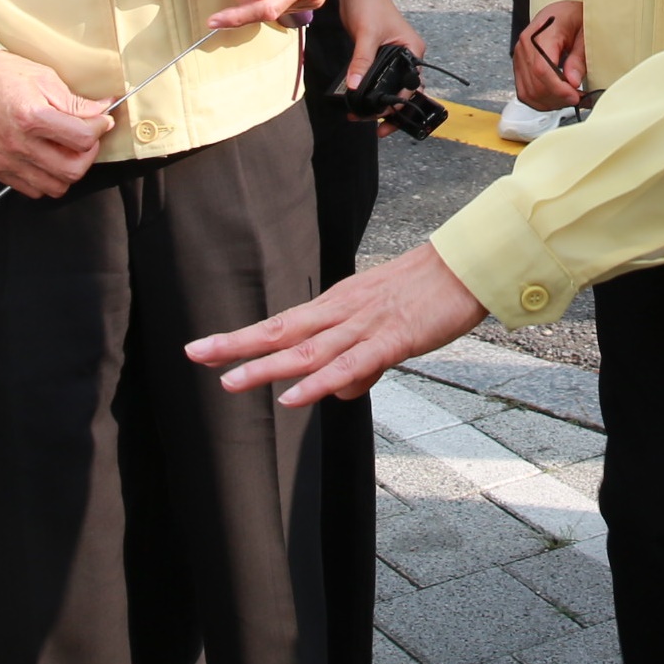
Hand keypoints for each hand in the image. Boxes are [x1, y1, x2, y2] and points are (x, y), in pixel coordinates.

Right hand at [0, 50, 115, 197]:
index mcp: (32, 118)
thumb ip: (75, 102)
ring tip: (66, 150)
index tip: (101, 120)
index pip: (82, 138)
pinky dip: (46, 179)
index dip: (99, 128)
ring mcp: (6, 160)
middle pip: (72, 170)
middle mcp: (18, 144)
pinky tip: (47, 159)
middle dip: (88, 154)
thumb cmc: (1, 75)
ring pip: (55, 186)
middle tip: (86, 138)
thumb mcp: (44, 78)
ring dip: (68, 170)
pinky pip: (32, 190)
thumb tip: (102, 111)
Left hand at [188, 241, 485, 405]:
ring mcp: (365, 324)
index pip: (282, 323)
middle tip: (194, 355)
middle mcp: (343, 311)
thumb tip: (341, 391)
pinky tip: (293, 397)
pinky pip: (349, 365)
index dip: (243, 336)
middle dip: (237, 345)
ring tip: (230, 382)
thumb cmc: (429, 292)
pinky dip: (318, 382)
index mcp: (339, 304)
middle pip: (282, 330)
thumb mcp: (386, 327)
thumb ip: (360, 360)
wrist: (468, 266)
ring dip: (267, 367)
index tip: (204, 347)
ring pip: (307, 350)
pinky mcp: (392, 339)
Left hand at [333, 0, 421, 130]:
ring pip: (390, 87)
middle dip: (392, 112)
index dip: (398, 104)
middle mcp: (407, 55)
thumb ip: (361, 61)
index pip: (411, 86)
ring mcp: (393, 56)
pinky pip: (378, 79)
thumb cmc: (369, 3)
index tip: (382, 117)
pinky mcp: (379, 56)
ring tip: (362, 117)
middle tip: (378, 128)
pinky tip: (358, 101)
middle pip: (404, 92)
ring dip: (379, 104)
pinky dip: (370, 92)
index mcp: (413, 50)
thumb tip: (353, 87)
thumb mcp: (366, 34)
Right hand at [512, 1, 586, 111]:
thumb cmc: (572, 17)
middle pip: (535, 85)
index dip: (559, 89)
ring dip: (550, 102)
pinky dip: (541, 101)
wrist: (560, 10)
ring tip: (569, 98)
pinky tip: (557, 98)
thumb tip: (573, 81)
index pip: (542, 70)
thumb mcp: (583, 33)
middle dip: (558, 98)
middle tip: (579, 98)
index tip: (576, 96)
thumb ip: (578, 57)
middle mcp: (524, 48)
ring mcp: (519, 58)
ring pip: (528, 93)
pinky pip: (525, 92)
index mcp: (538, 35)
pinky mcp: (520, 67)